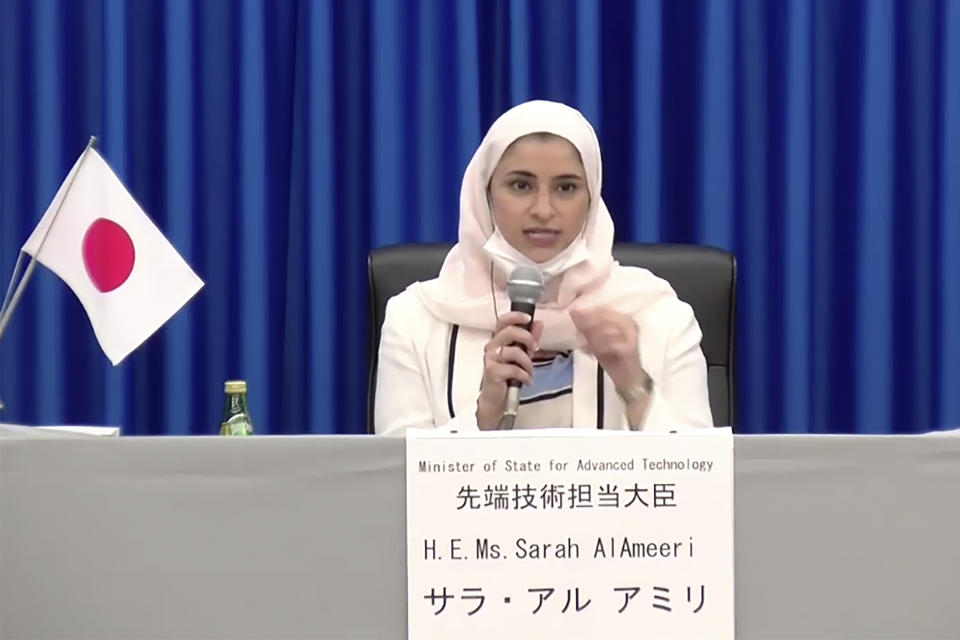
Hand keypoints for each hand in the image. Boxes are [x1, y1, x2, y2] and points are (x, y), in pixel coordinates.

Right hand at [476, 311, 542, 429]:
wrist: (496, 397)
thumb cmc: (507, 374)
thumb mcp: (522, 354)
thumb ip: (529, 338)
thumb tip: (538, 323)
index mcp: (498, 339)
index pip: (503, 320)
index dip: (515, 316)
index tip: (529, 318)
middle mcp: (492, 346)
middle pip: (510, 332)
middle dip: (527, 338)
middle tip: (535, 348)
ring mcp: (490, 358)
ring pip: (514, 352)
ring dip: (527, 363)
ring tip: (529, 371)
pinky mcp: (492, 371)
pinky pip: (513, 369)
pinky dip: (524, 375)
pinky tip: (526, 380)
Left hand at [569, 307, 645, 395]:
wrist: (627, 379)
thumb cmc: (613, 358)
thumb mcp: (595, 341)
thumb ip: (585, 327)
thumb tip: (573, 312)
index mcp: (621, 318)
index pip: (602, 309)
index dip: (586, 313)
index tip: (574, 318)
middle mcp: (628, 323)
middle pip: (605, 316)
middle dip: (588, 325)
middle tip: (578, 335)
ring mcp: (631, 335)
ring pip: (608, 329)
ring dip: (592, 338)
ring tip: (584, 346)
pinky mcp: (630, 349)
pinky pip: (612, 344)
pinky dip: (599, 347)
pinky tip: (590, 352)